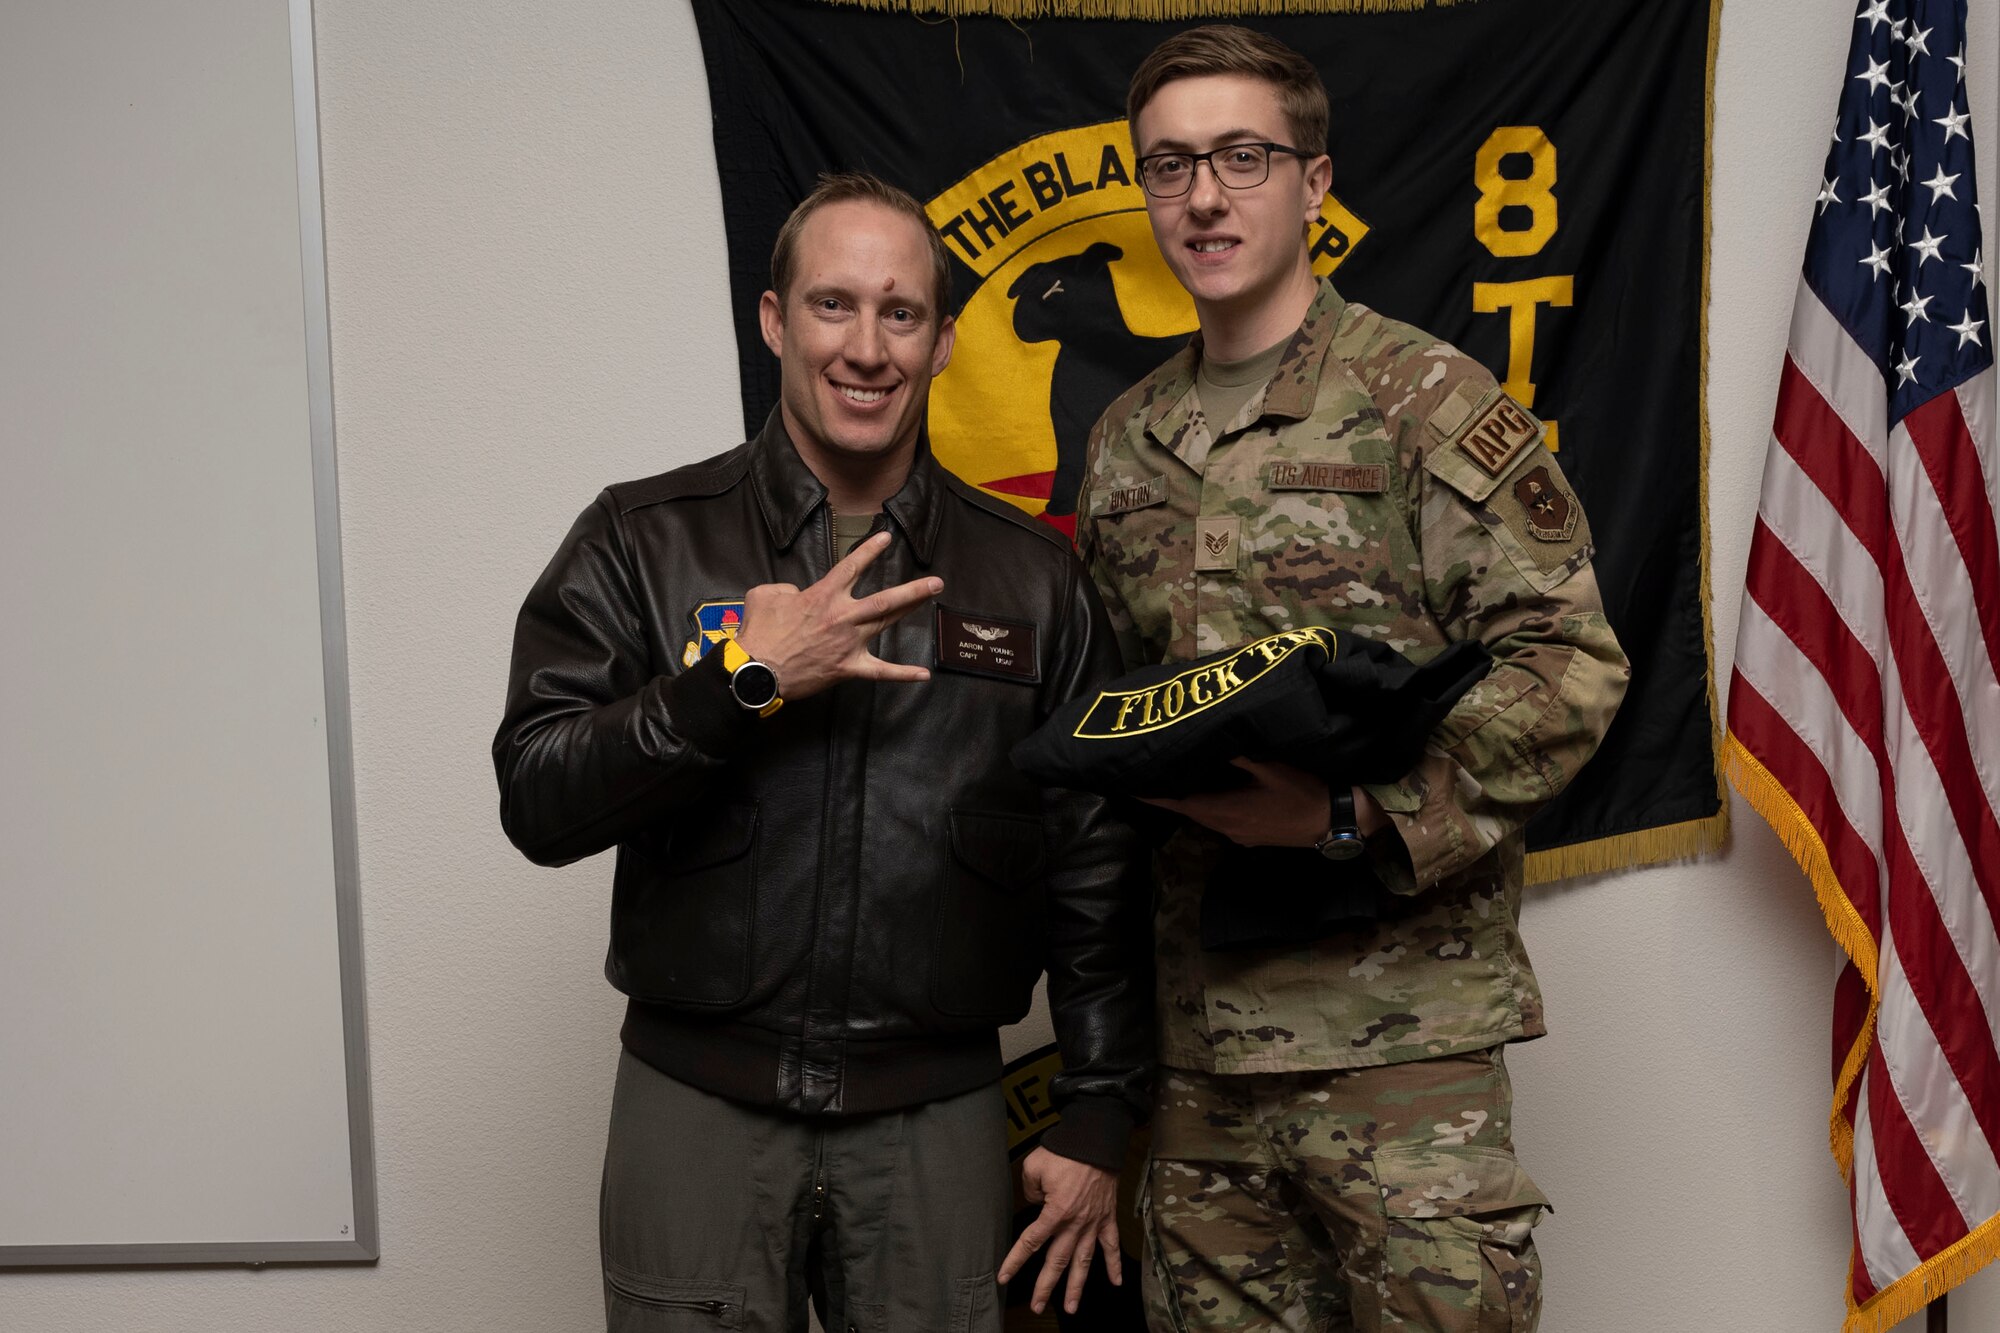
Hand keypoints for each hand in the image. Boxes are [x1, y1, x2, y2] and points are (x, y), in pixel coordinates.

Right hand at [732, 531, 939, 700]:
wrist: (757, 670)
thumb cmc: (758, 633)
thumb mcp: (764, 596)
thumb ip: (785, 588)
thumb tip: (796, 594)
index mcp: (823, 596)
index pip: (852, 566)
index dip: (871, 550)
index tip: (887, 538)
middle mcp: (842, 616)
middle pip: (884, 598)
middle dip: (913, 589)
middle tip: (936, 582)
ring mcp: (848, 642)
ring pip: (886, 622)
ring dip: (910, 610)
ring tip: (930, 599)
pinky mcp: (848, 667)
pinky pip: (880, 672)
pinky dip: (902, 674)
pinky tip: (923, 675)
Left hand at [996, 1148, 1122, 1314]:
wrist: (1095, 1141)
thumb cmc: (1064, 1151)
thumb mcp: (1033, 1166)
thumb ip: (1029, 1190)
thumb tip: (1036, 1202)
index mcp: (1055, 1212)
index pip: (1030, 1242)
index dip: (1015, 1261)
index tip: (1003, 1277)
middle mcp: (1074, 1224)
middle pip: (1057, 1261)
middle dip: (1045, 1286)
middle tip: (1037, 1306)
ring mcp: (1093, 1223)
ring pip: (1083, 1262)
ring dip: (1077, 1287)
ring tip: (1071, 1308)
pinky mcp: (1107, 1218)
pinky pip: (1111, 1246)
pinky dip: (1114, 1265)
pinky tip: (1116, 1283)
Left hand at [1142, 760, 1389, 846]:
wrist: (1336, 824)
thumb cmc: (1304, 793)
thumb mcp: (1271, 766)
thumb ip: (1240, 752)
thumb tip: (1212, 735)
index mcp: (1224, 810)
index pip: (1178, 803)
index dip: (1153, 795)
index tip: (1130, 785)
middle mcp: (1226, 827)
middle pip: (1189, 809)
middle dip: (1170, 793)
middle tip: (1151, 771)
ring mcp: (1239, 835)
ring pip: (1206, 815)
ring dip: (1191, 798)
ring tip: (1178, 775)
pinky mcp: (1252, 837)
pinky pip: (1222, 819)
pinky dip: (1211, 803)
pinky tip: (1215, 787)